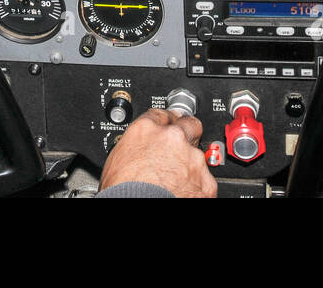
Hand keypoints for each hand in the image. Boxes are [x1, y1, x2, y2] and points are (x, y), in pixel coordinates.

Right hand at [99, 107, 217, 197]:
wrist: (135, 206)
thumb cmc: (122, 191)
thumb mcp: (117, 159)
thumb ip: (135, 146)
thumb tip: (139, 152)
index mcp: (146, 130)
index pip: (161, 115)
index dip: (165, 122)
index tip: (168, 127)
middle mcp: (172, 139)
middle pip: (188, 125)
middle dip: (187, 132)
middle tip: (180, 147)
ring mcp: (192, 159)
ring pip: (197, 156)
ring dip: (190, 165)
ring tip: (175, 182)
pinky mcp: (205, 181)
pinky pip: (204, 180)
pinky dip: (197, 187)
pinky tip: (183, 193)